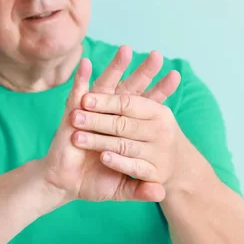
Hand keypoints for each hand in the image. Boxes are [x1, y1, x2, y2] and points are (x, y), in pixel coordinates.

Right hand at [40, 47, 179, 205]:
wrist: (68, 185)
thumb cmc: (96, 182)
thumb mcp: (122, 187)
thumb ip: (141, 189)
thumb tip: (161, 194)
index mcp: (127, 130)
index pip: (147, 108)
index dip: (160, 93)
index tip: (176, 76)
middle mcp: (112, 117)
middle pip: (131, 91)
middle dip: (143, 73)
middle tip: (157, 55)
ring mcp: (92, 113)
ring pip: (106, 87)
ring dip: (115, 68)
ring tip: (126, 50)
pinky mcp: (72, 116)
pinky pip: (77, 94)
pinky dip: (81, 79)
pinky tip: (86, 62)